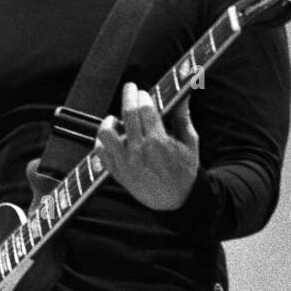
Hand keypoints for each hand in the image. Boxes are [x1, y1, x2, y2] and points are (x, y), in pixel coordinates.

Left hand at [95, 82, 198, 210]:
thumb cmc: (185, 171)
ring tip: (116, 119)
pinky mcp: (117, 172)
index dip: (143, 96)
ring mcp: (125, 162)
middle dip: (128, 95)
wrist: (177, 201)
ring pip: (106, 133)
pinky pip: (100, 152)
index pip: (145, 108)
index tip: (143, 92)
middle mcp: (139, 150)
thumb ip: (183, 117)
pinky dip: (101, 141)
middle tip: (130, 88)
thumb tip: (183, 95)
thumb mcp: (190, 143)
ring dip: (110, 121)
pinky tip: (111, 137)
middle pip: (128, 114)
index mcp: (159, 141)